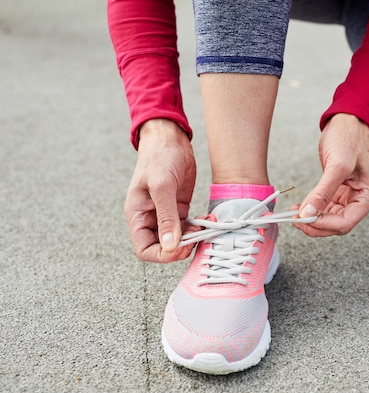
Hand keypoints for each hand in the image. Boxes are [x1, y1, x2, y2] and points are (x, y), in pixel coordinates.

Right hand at [124, 119, 197, 261]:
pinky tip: (207, 220)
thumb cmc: (159, 157)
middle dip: (181, 248)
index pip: (144, 249)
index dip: (162, 255)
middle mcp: (150, 218)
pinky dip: (198, 228)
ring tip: (205, 227)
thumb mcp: (162, 186)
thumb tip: (169, 245)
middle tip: (197, 237)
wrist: (170, 138)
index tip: (181, 248)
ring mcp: (165, 214)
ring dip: (192, 238)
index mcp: (137, 215)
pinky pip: (188, 227)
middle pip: (163, 248)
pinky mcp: (179, 208)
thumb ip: (166, 217)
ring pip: (178, 239)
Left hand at [293, 113, 368, 236]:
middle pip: (338, 224)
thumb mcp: (337, 165)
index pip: (346, 222)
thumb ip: (323, 192)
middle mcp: (364, 199)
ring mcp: (352, 196)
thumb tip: (308, 213)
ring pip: (331, 218)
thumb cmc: (348, 137)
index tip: (304, 219)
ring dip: (313, 218)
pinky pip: (327, 208)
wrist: (347, 120)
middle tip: (296, 220)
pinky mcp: (341, 191)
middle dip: (316, 223)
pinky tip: (301, 207)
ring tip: (295, 213)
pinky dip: (314, 209)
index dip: (323, 225)